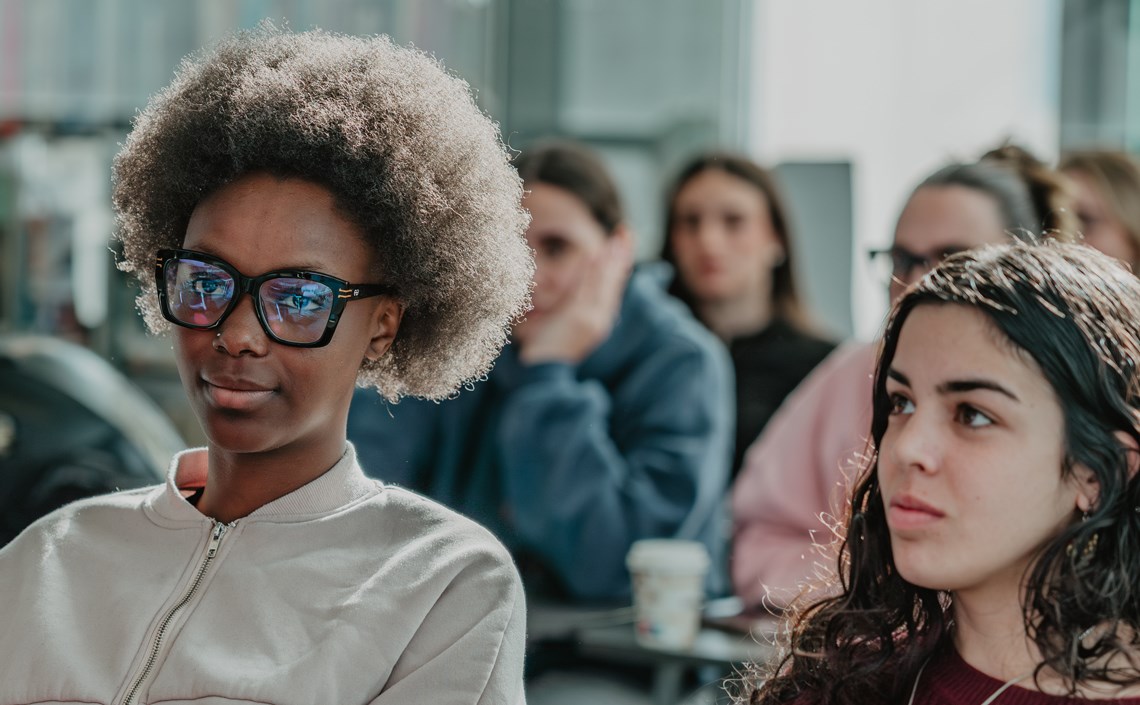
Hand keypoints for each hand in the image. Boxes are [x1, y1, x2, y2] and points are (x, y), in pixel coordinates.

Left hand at [516, 229, 633, 364]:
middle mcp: (600, 320)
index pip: (611, 286)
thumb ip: (572, 305)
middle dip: (620, 256)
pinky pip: (591, 291)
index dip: (618, 264)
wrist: (541, 371)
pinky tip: (599, 256)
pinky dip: (597, 272)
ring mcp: (593, 320)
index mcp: (597, 319)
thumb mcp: (562, 321)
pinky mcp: (583, 321)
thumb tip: (576, 287)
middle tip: (625, 232)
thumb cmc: (547, 348)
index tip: (621, 243)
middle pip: (613, 281)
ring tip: (617, 238)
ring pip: (604, 283)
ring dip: (611, 259)